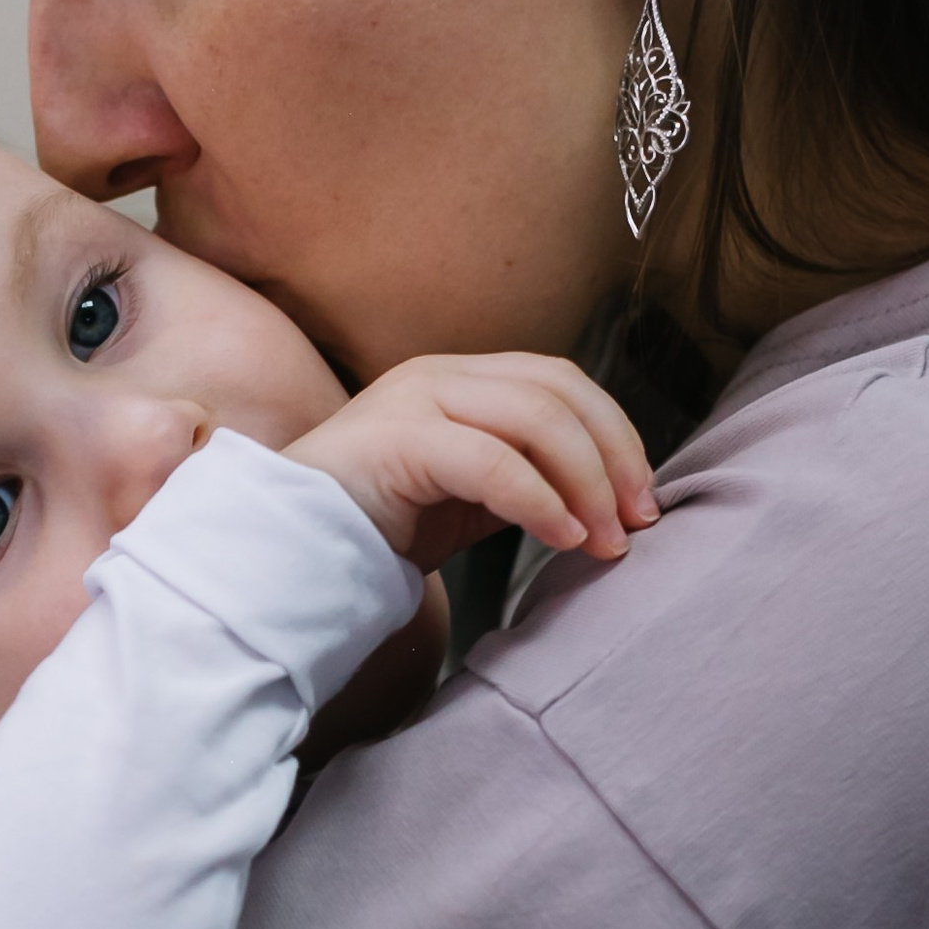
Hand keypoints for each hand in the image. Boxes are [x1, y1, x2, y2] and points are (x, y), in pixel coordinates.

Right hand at [288, 353, 659, 574]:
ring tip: (604, 541)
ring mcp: (416, 399)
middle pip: (560, 391)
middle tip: (636, 521)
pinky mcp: (399, 439)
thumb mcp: (470, 500)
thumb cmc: (377, 530)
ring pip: (536, 419)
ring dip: (586, 483)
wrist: (288, 554)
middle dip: (614, 456)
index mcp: (458, 379)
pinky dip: (542, 502)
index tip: (640, 501)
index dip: (616, 435)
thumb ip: (527, 482)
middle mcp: (439, 374)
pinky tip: (562, 539)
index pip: (561, 383)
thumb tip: (609, 503)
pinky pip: (494, 463)